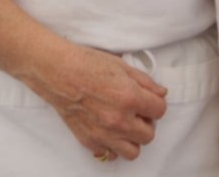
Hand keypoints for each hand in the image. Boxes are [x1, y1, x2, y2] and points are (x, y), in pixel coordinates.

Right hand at [37, 41, 166, 161]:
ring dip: (133, 139)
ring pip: (133, 152)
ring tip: (125, 124)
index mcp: (130, 97)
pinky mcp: (90, 141)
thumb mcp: (121, 65)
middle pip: (149, 134)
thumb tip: (161, 93)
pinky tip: (109, 131)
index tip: (149, 100)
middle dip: (146, 122)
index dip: (156, 103)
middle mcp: (120, 120)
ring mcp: (105, 134)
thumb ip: (145, 81)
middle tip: (137, 111)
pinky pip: (109, 154)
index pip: (160, 110)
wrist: (58, 72)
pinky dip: (112, 146)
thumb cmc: (87, 64)